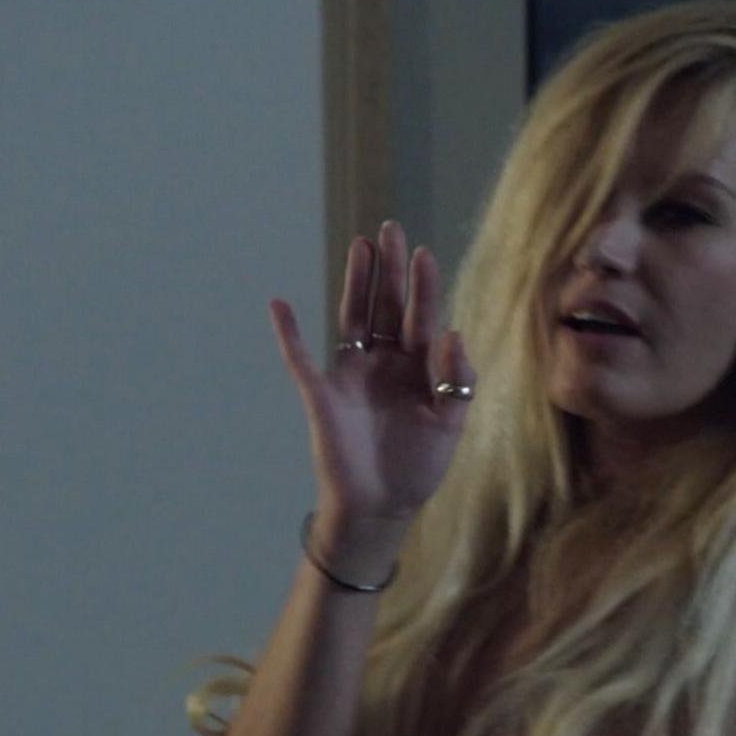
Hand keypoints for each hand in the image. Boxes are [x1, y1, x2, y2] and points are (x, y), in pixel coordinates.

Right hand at [268, 220, 476, 539]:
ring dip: (355, 282)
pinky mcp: (322, 393)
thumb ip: (456, 379)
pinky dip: (288, 332)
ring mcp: (351, 374)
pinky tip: (279, 305)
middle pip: (385, 305)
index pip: (420, 317)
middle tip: (389, 229)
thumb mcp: (450, 423)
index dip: (421, 287)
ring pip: (352, 317)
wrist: (381, 507)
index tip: (423, 254)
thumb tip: (452, 333)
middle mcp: (383, 362)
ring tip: (359, 245)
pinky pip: (299, 358)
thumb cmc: (418, 467)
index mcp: (416, 367)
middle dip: (388, 268)